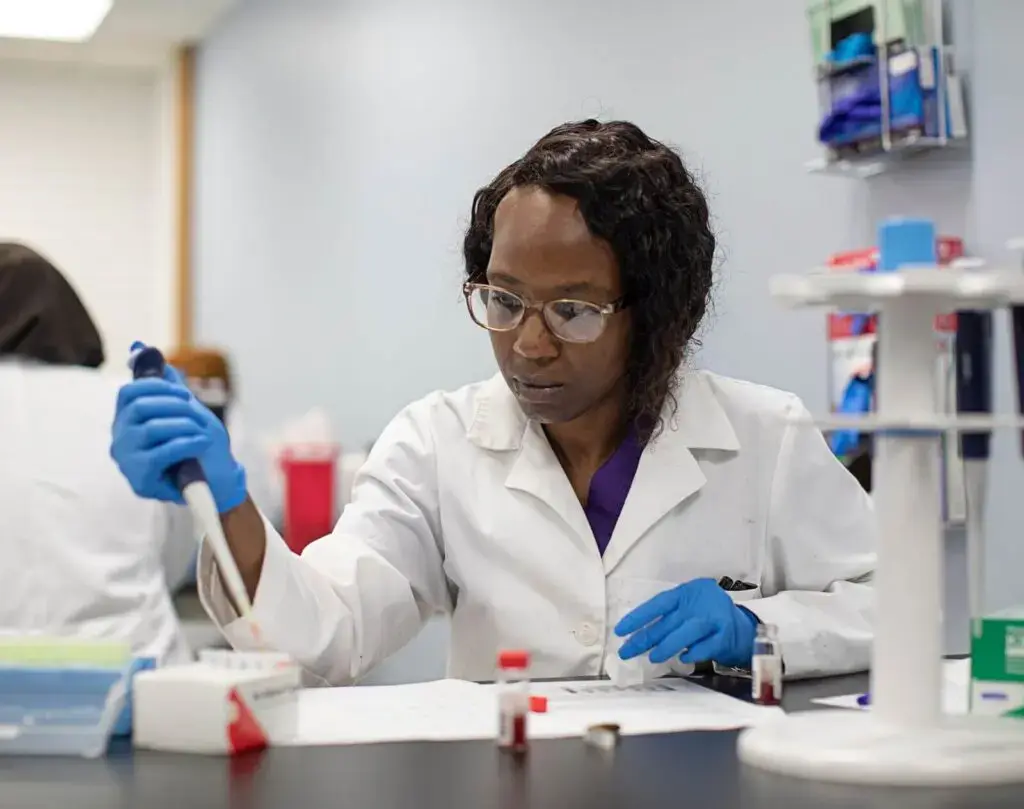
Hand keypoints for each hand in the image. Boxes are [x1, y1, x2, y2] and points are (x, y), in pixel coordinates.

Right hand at [111, 347, 246, 513]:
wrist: (216, 480)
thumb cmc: (199, 444)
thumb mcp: (185, 408)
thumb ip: (165, 383)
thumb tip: (142, 347)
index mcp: (127, 420)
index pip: (128, 393)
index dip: (155, 385)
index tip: (183, 392)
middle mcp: (121, 439)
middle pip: (139, 407)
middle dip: (173, 404)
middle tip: (195, 410)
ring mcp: (128, 460)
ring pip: (150, 429)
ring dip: (183, 424)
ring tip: (201, 430)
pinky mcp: (140, 479)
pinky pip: (160, 452)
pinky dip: (185, 443)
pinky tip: (201, 442)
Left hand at [614, 578, 758, 668]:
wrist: (743, 629)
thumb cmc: (709, 618)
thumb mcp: (689, 609)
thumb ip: (670, 617)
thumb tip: (639, 634)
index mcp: (687, 592)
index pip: (658, 603)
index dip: (638, 617)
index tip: (620, 630)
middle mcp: (700, 602)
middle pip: (668, 621)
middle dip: (644, 638)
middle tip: (626, 651)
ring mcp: (714, 618)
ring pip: (685, 632)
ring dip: (666, 646)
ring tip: (652, 657)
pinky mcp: (725, 635)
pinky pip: (704, 646)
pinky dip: (692, 653)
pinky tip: (682, 659)